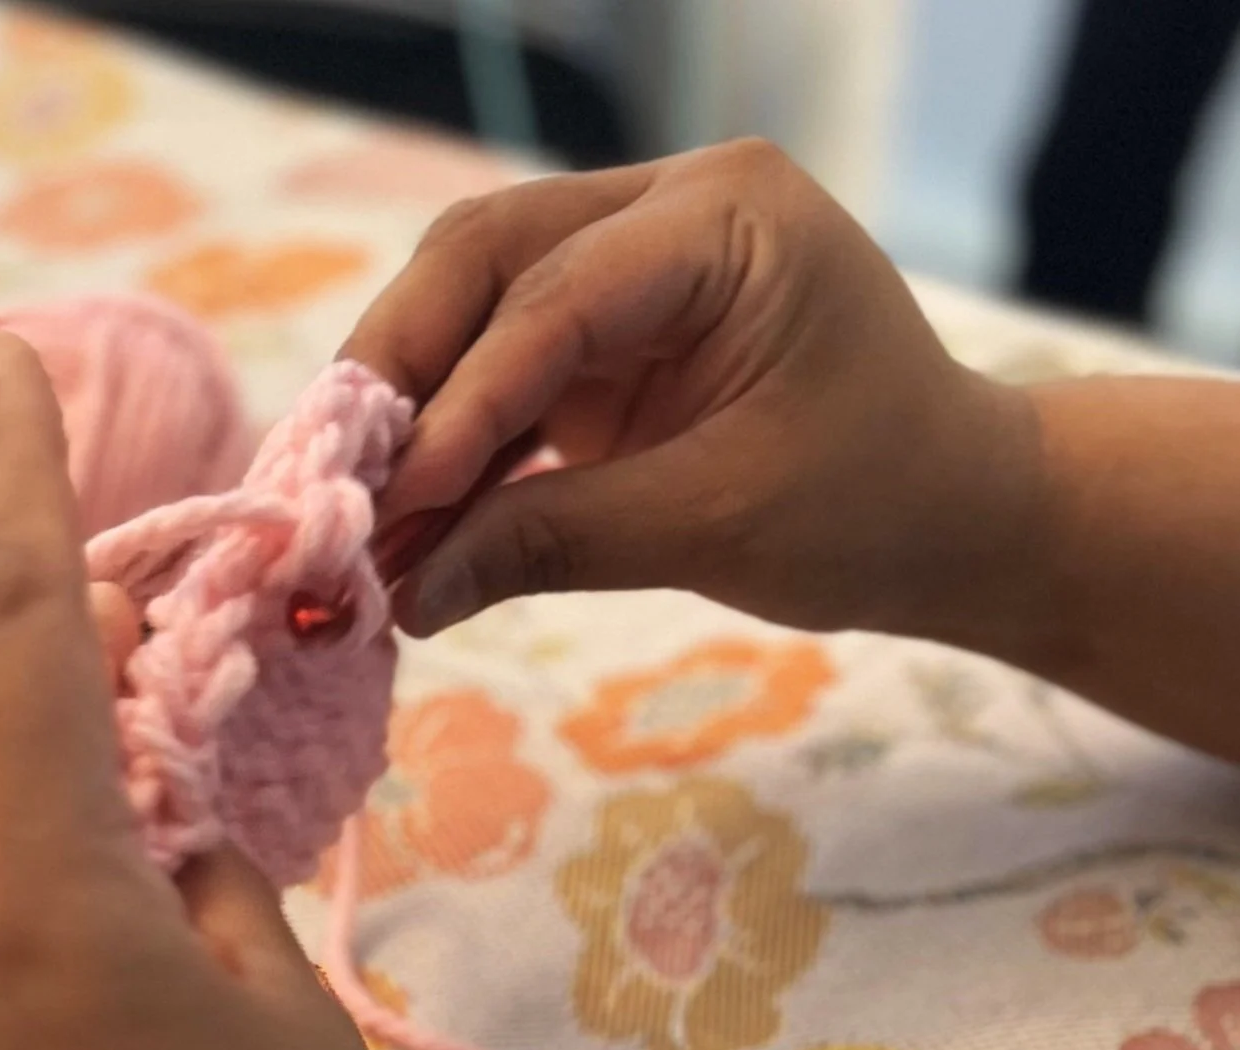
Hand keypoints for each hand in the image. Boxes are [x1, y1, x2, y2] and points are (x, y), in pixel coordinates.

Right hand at [344, 141, 1048, 665]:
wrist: (954, 515)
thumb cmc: (877, 504)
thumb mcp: (721, 523)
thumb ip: (558, 541)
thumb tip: (409, 597)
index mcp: (726, 219)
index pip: (554, 295)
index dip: (463, 399)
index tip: (396, 499)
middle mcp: (663, 213)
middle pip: (482, 259)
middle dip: (398, 373)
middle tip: (334, 483)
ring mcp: (628, 267)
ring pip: (471, 307)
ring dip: (408, 410)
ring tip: (356, 512)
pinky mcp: (605, 335)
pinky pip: (498, 372)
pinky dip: (453, 446)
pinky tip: (410, 518)